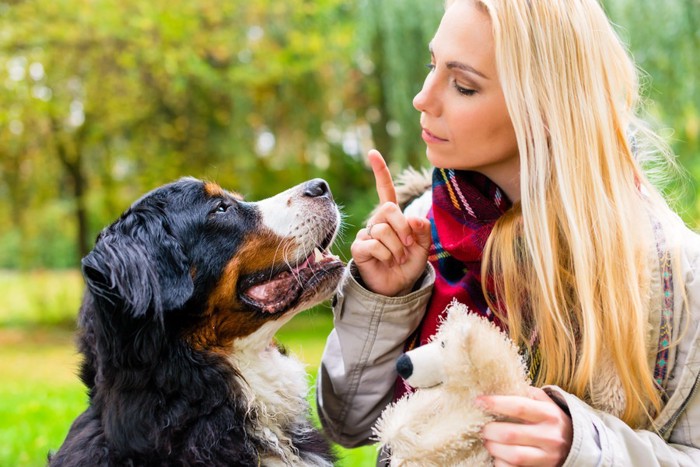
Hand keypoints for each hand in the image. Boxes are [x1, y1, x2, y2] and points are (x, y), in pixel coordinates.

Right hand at [351, 149, 431, 295]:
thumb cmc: (407, 265)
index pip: (386, 191)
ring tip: (397, 259)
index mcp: (392, 217)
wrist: (396, 287)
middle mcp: (377, 222)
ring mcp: (367, 234)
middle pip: (388, 209)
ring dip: (397, 248)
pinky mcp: (359, 248)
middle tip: (408, 245)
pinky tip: (385, 262)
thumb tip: (415, 219)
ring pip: (383, 230)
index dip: (380, 173)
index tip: (372, 153)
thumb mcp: (423, 247)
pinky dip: (386, 255)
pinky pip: (374, 244)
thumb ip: (423, 231)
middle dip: (403, 228)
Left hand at [477, 387, 572, 466]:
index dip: (495, 403)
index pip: (518, 407)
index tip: (478, 401)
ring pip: (513, 455)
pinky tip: (499, 455)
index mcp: (549, 414)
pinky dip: (501, 462)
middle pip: (510, 434)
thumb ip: (525, 394)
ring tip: (488, 441)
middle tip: (482, 427)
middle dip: (489, 430)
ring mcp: (547, 456)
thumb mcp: (544, 403)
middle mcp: (550, 436)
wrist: (575, 445)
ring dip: (493, 448)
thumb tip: (496, 386)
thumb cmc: (551, 420)